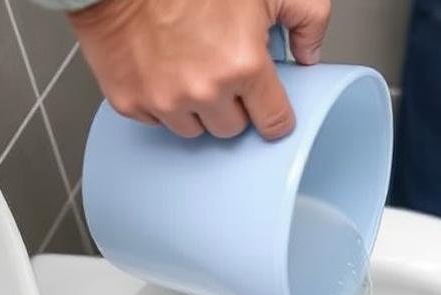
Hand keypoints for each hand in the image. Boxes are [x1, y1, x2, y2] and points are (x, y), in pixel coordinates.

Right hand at [68, 0, 330, 139]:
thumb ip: (307, 19)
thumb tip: (309, 54)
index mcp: (243, 65)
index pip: (274, 122)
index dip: (274, 115)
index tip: (269, 108)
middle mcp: (204, 90)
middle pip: (232, 128)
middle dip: (233, 104)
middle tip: (222, 69)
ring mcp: (164, 100)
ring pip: (194, 129)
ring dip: (197, 107)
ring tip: (189, 66)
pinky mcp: (130, 101)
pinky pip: (156, 120)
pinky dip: (161, 101)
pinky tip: (162, 68)